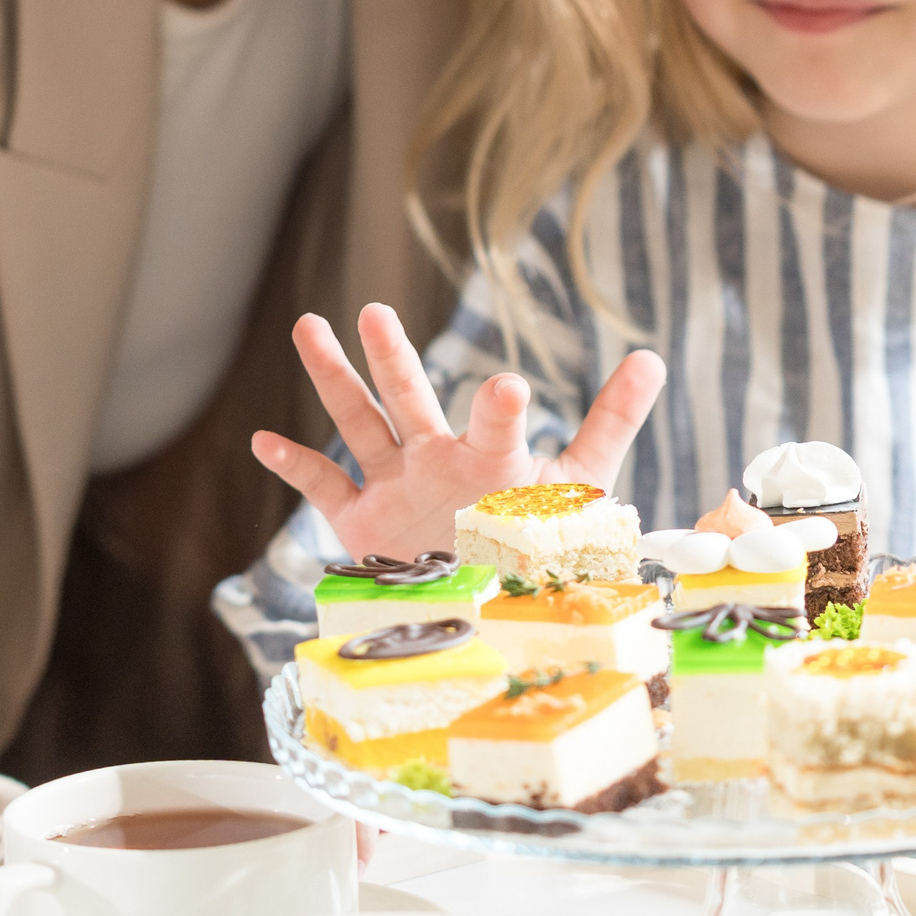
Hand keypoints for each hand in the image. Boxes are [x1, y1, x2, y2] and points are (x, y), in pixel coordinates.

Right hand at [251, 304, 665, 561]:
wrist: (501, 603)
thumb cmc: (543, 542)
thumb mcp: (582, 485)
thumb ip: (611, 422)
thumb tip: (653, 355)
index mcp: (490, 457)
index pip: (495, 425)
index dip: (501, 410)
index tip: (509, 389)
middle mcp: (437, 462)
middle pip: (410, 400)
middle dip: (393, 359)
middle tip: (375, 311)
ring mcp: (396, 487)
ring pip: (358, 424)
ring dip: (333, 380)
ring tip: (308, 325)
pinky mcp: (365, 525)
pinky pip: (324, 489)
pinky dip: (294, 467)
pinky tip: (262, 440)